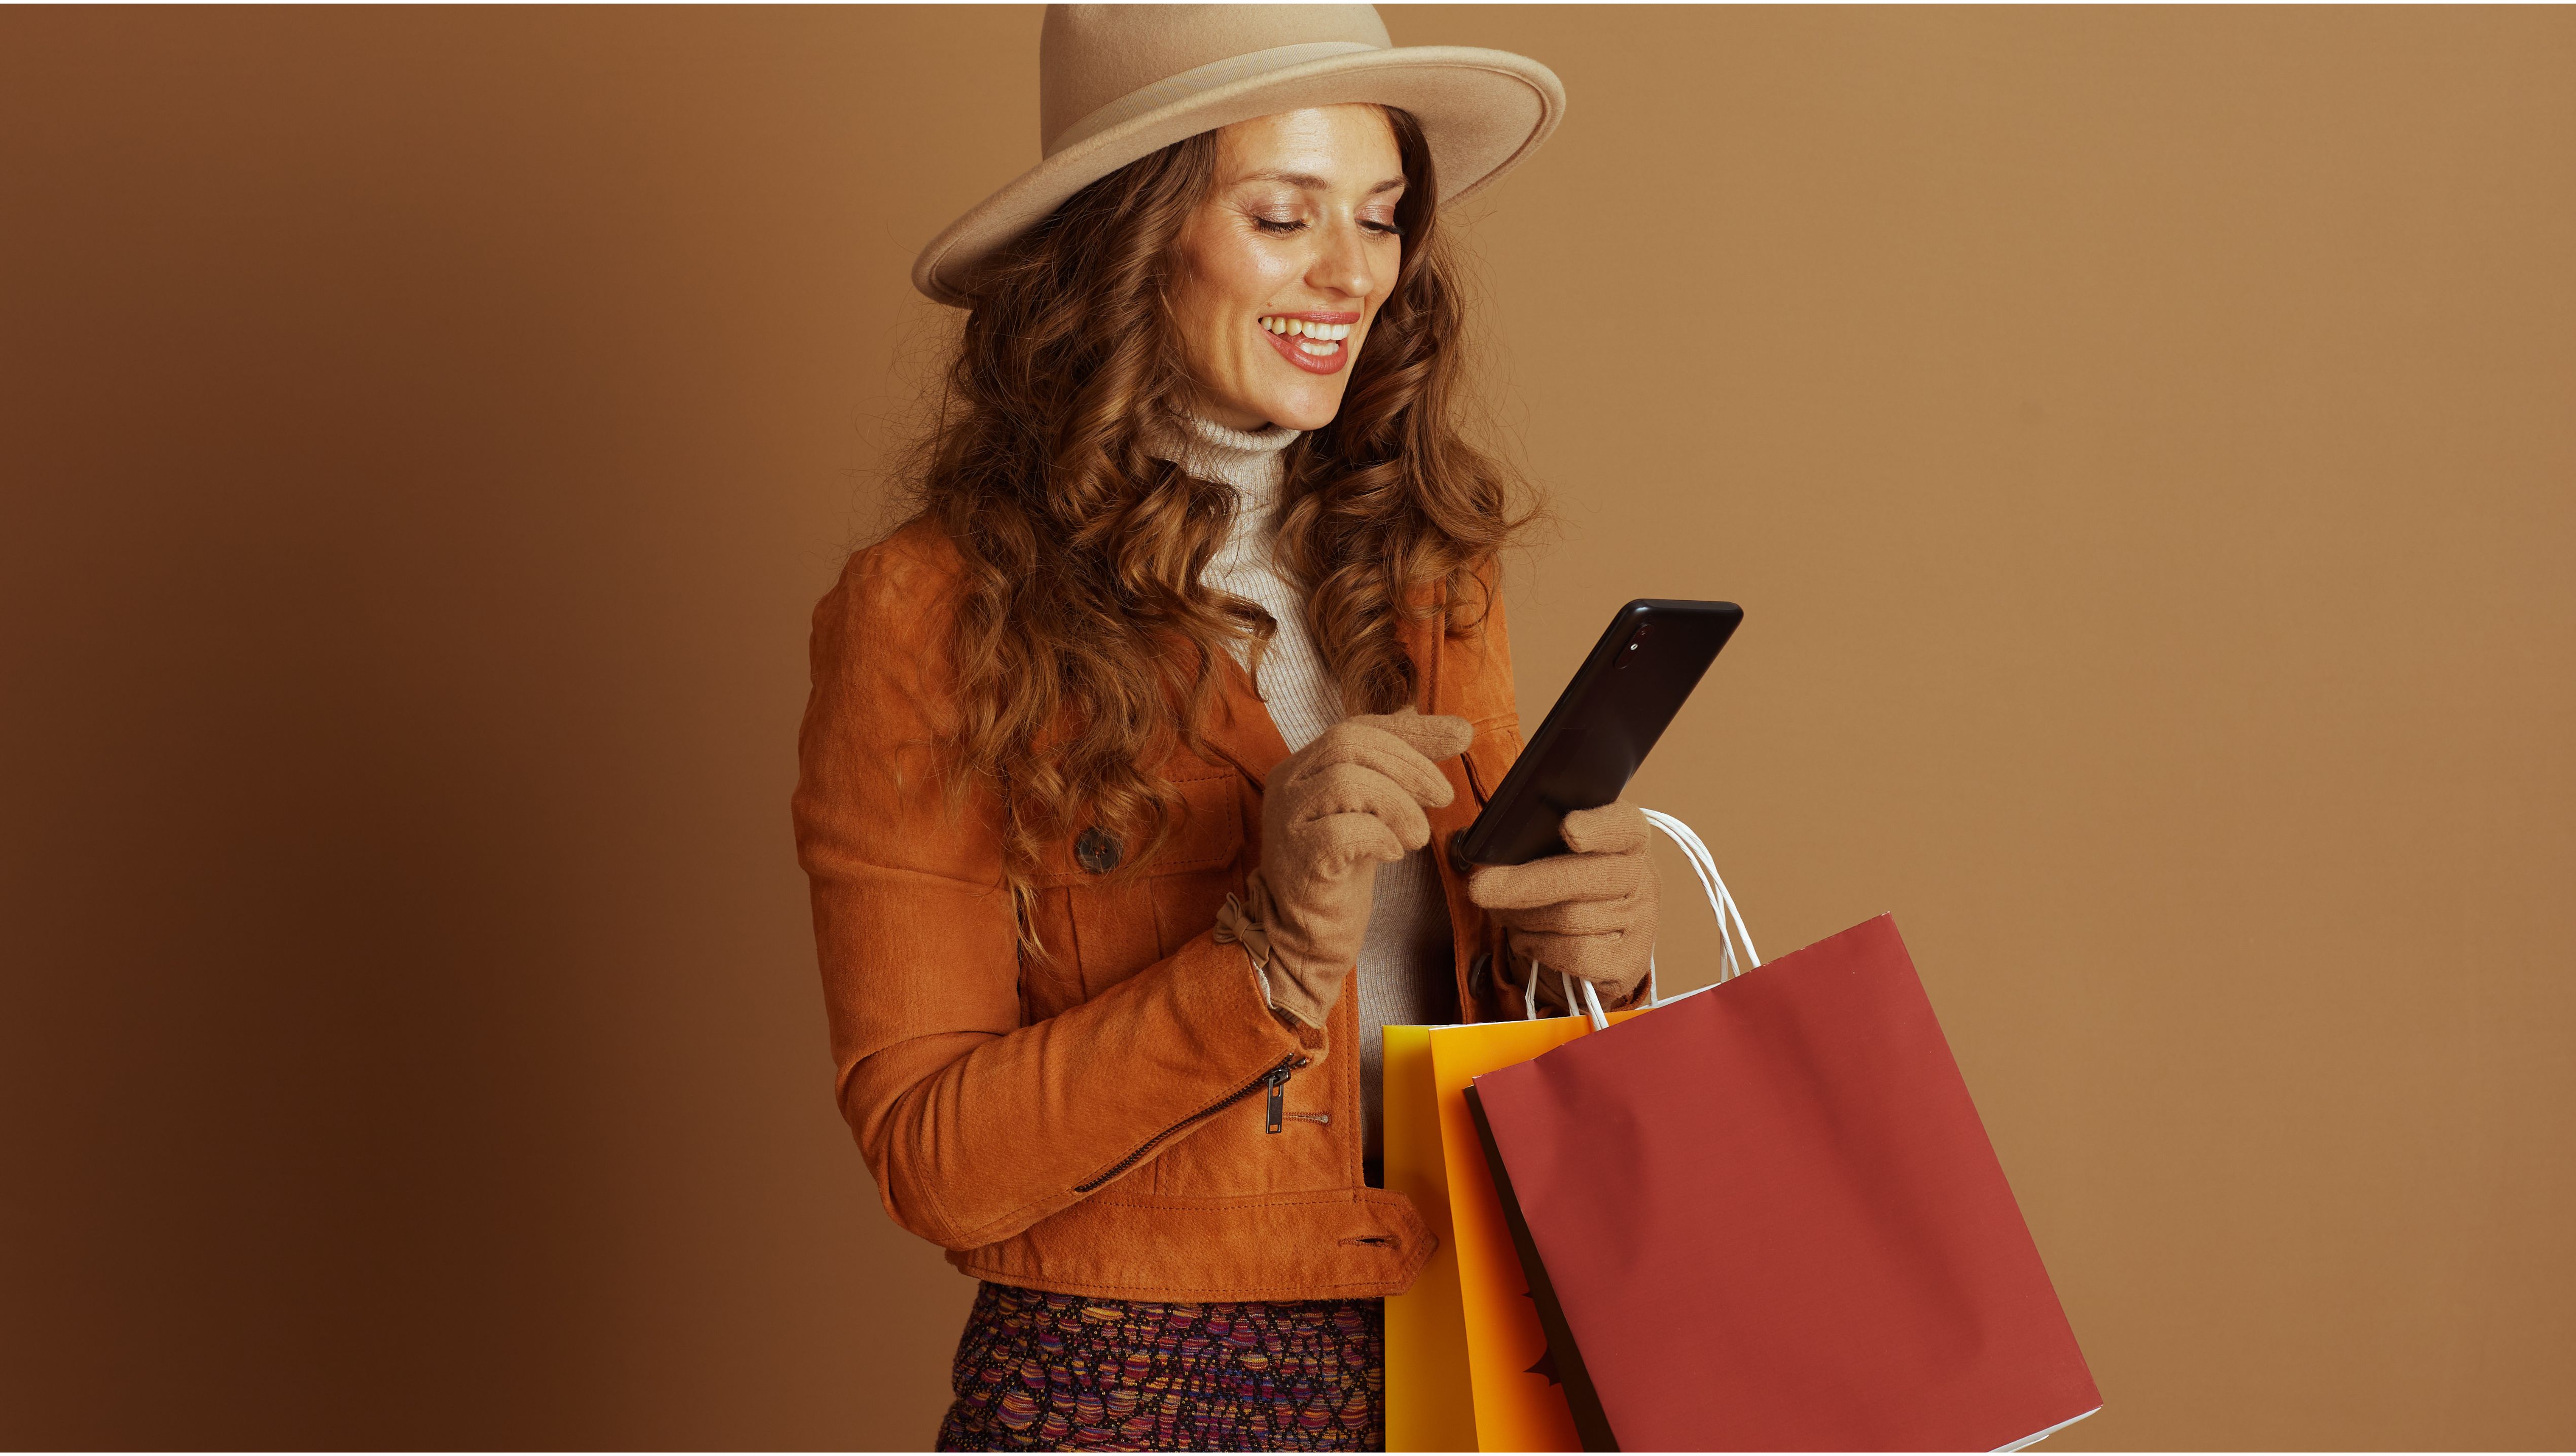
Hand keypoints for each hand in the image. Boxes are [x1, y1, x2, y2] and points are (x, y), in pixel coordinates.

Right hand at [1249, 708, 1473, 1028]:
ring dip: (1397, 805)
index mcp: (1303, 767)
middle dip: (1409, 765)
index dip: (1411, 729)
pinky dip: (1380, 837)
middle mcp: (1287, 784)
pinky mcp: (1297, 857)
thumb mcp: (1374, 813)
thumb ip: (1401, 771)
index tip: (1461, 738)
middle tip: (1443, 796)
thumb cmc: (1340, 875)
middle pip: (1349, 743)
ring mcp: (1287, 819)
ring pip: (1346, 780)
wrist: (1304, 938)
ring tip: (1417, 836)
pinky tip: (1392, 854)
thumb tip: (1455, 729)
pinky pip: (1343, 830)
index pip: (1358, 727)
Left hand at [1466, 800, 1659, 1005]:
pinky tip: (1531, 941)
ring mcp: (1642, 921)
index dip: (1597, 828)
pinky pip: (1576, 955)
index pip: (1622, 826)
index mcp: (1628, 838)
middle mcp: (1642, 876)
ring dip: (1524, 920)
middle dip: (1523, 884)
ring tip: (1509, 915)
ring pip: (1570, 919)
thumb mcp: (1556, 853)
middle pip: (1582, 878)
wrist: (1593, 942)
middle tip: (1480, 889)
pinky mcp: (1630, 961)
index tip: (1568, 829)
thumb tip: (1486, 849)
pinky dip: (1541, 949)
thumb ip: (1535, 842)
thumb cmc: (1567, 886)